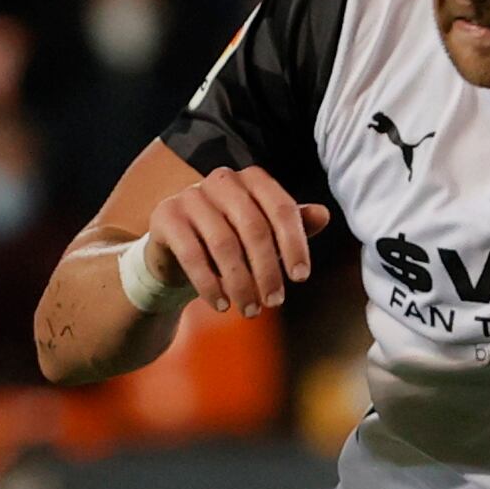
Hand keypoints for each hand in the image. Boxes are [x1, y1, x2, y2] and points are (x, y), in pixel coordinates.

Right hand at [146, 166, 328, 316]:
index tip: (301, 278)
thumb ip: (293, 224)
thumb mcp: (265, 232)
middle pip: (254, 228)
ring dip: (240, 283)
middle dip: (267, 270)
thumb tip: (324, 215)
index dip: (295, 244)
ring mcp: (191, 196)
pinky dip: (209, 284)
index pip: (282, 209)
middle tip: (275, 302)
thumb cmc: (231, 238)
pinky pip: (192, 254)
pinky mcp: (165, 216)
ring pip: (224, 244)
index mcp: (253, 179)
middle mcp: (223, 180)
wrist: (176, 249)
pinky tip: (221, 305)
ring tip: (250, 310)